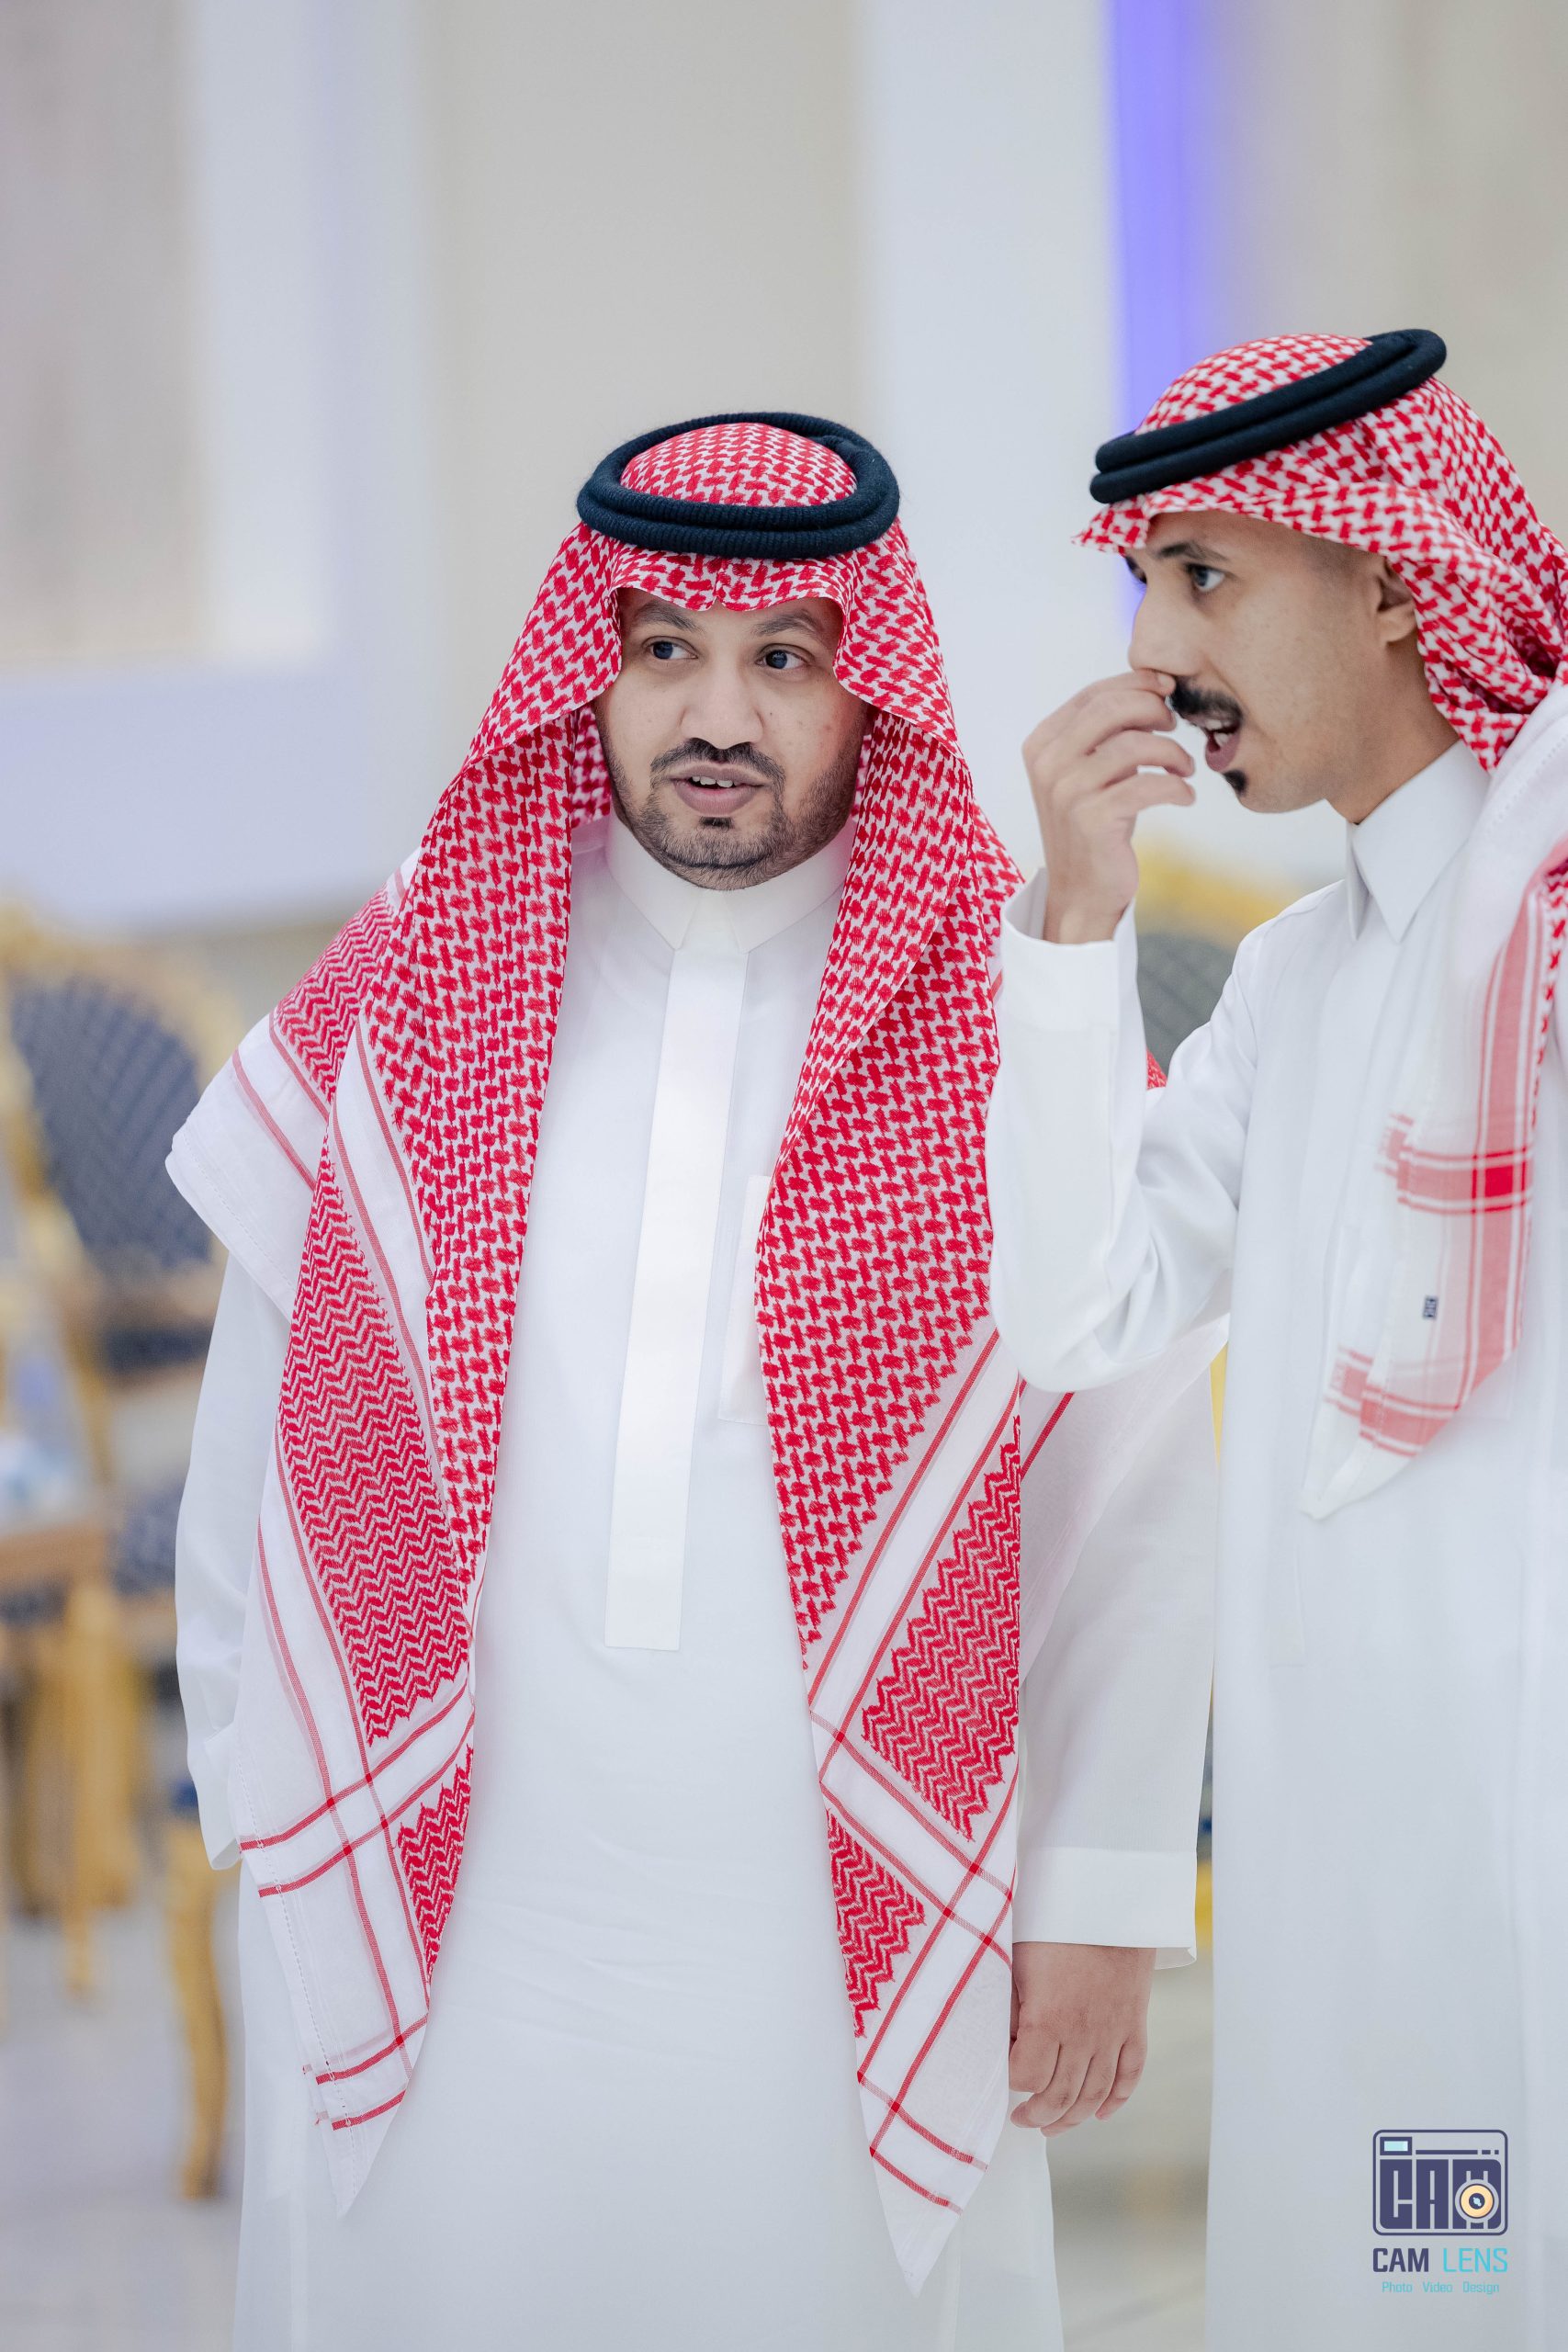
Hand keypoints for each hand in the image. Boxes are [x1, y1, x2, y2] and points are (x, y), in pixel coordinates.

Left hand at [1007, 1940, 1154, 2133]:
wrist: (1111, 1901)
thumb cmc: (1056, 1924)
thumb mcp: (1018, 1961)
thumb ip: (1010, 2007)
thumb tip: (1003, 2043)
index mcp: (1048, 2019)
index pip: (1026, 2076)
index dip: (1011, 2082)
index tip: (1003, 2076)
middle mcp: (1083, 2035)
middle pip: (1061, 2096)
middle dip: (1038, 2115)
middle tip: (1022, 2119)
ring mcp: (1113, 2033)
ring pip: (1095, 2095)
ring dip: (1073, 2118)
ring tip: (1052, 2126)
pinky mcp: (1135, 2025)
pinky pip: (1130, 2074)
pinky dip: (1116, 2099)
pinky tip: (1101, 2113)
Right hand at [1022, 671, 1193, 943]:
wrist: (1081, 892)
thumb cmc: (1094, 825)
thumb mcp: (1090, 771)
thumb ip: (1105, 733)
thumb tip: (1153, 688)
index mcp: (1042, 744)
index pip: (1093, 694)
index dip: (1137, 684)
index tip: (1167, 690)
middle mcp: (1048, 764)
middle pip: (1112, 709)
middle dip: (1154, 710)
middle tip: (1175, 727)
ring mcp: (1067, 792)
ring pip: (1134, 745)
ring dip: (1171, 753)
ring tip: (1184, 768)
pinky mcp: (1092, 820)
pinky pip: (1148, 785)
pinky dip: (1176, 787)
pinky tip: (1185, 796)